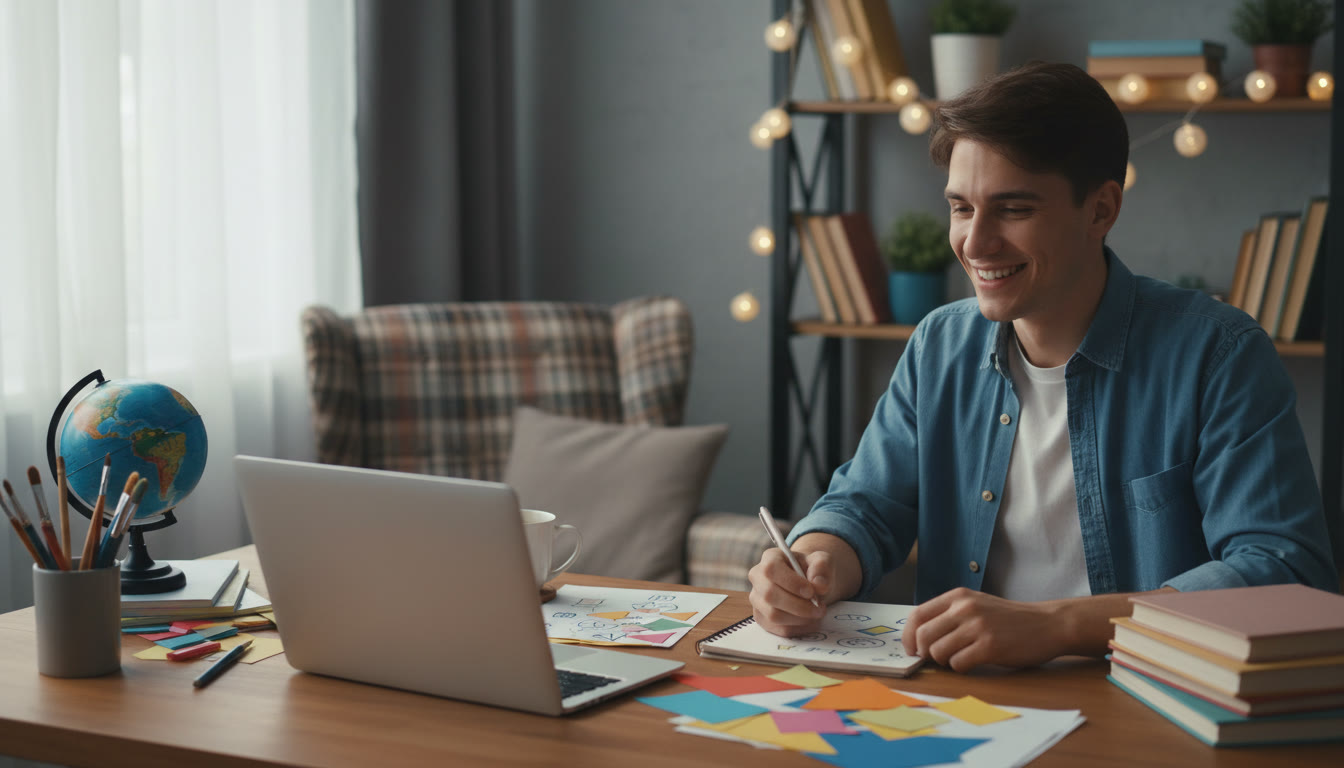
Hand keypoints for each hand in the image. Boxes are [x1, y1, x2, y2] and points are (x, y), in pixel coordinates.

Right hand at [748, 548, 831, 636]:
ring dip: (799, 618)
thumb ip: (822, 568)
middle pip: (770, 595)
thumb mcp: (822, 561)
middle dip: (799, 606)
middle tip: (820, 608)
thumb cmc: (812, 570)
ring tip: (816, 613)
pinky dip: (798, 628)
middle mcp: (758, 578)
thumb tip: (819, 585)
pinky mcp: (762, 617)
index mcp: (770, 558)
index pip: (771, 569)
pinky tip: (809, 621)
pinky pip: (778, 629)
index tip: (811, 592)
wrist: (810, 584)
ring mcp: (757, 599)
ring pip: (773, 615)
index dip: (791, 582)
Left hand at [901, 588, 1066, 671]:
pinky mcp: (989, 646)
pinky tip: (974, 662)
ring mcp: (977, 626)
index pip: (917, 615)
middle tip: (936, 659)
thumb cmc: (1008, 619)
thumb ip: (949, 615)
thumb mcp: (976, 604)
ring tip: (960, 658)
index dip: (908, 636)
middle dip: (925, 653)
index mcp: (958, 596)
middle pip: (923, 636)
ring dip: (945, 662)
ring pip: (938, 652)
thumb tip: (918, 637)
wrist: (1047, 624)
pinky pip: (958, 664)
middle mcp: (964, 608)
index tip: (910, 649)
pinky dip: (961, 668)